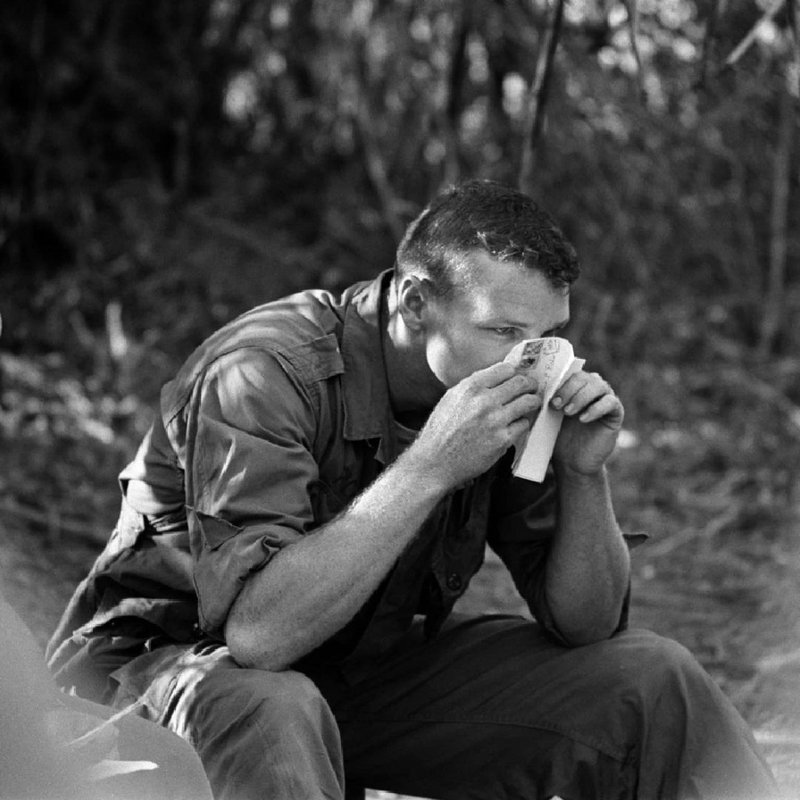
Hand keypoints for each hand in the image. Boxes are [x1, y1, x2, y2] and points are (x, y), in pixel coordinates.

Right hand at [411, 362, 540, 488]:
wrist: (435, 462)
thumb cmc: (440, 431)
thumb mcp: (451, 399)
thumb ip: (474, 386)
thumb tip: (497, 377)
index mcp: (470, 387)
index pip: (505, 369)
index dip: (514, 372)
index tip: (517, 377)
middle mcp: (484, 401)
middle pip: (521, 383)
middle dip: (530, 385)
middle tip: (532, 389)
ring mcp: (495, 420)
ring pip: (529, 402)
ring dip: (532, 402)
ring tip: (530, 405)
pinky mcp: (503, 440)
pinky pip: (524, 425)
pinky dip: (521, 424)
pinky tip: (514, 426)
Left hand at [551, 370, 622, 475]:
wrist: (571, 460)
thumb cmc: (558, 435)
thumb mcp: (549, 415)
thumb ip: (546, 399)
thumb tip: (538, 385)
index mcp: (576, 385)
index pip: (571, 372)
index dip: (560, 382)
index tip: (548, 398)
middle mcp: (592, 389)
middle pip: (585, 377)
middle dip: (569, 389)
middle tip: (556, 405)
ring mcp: (606, 399)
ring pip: (599, 385)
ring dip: (581, 397)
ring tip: (568, 412)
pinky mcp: (616, 413)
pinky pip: (611, 402)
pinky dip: (596, 408)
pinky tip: (583, 419)